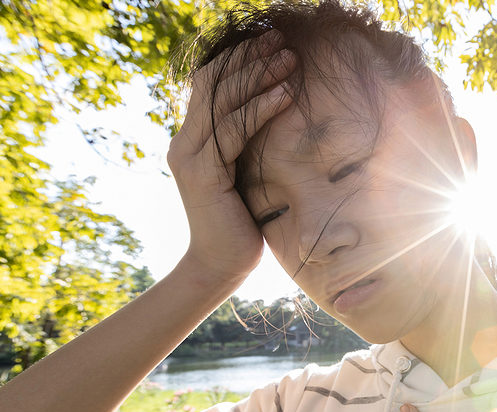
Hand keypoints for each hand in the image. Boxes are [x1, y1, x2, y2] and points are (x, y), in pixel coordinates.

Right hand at [167, 30, 295, 284]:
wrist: (222, 265)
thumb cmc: (243, 222)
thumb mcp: (246, 174)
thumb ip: (247, 145)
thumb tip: (276, 114)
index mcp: (193, 140)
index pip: (211, 83)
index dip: (238, 58)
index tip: (271, 43)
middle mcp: (185, 143)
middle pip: (215, 83)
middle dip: (250, 58)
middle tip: (282, 41)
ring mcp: (191, 157)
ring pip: (224, 102)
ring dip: (259, 76)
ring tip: (291, 61)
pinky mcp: (204, 174)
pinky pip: (234, 131)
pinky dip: (261, 109)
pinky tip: (286, 95)